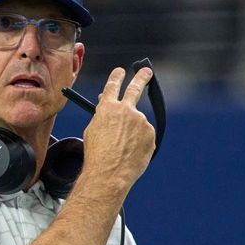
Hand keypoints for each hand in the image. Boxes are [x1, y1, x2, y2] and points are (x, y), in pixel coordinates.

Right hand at [78, 66, 156, 196]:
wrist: (109, 173)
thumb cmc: (97, 155)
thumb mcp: (93, 131)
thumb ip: (103, 115)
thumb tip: (107, 103)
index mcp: (107, 108)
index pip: (113, 86)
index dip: (117, 77)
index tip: (121, 71)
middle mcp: (126, 110)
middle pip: (136, 88)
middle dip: (142, 77)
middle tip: (147, 72)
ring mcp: (140, 121)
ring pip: (138, 125)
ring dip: (134, 134)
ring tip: (123, 150)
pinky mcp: (150, 134)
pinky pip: (145, 137)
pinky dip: (140, 144)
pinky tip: (131, 154)